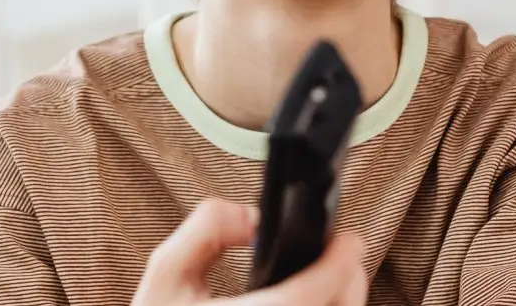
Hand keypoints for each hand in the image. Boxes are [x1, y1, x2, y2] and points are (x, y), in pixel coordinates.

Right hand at [133, 199, 367, 305]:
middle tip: (343, 255)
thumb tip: (253, 218)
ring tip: (329, 279)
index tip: (349, 241)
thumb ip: (206, 231)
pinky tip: (313, 301)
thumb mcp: (166, 274)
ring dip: (340, 300)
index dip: (336, 265)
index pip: (303, 298)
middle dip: (348, 279)